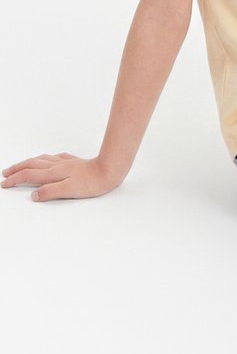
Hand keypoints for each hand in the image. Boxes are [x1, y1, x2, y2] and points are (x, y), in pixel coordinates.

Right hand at [1, 154, 120, 201]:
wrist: (110, 169)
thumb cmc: (92, 182)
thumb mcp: (69, 191)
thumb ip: (50, 192)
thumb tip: (33, 195)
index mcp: (53, 173)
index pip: (28, 175)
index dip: (14, 179)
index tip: (4, 184)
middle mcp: (57, 165)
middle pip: (31, 164)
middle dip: (17, 169)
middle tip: (5, 173)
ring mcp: (65, 162)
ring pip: (42, 159)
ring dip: (28, 162)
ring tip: (21, 165)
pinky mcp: (74, 162)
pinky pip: (55, 158)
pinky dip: (46, 159)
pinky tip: (48, 160)